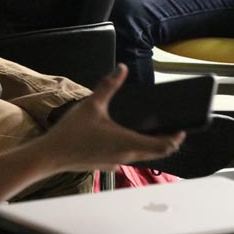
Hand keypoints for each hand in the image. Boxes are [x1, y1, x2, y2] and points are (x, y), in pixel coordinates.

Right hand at [38, 64, 184, 171]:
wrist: (51, 155)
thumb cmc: (72, 132)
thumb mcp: (91, 105)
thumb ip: (108, 86)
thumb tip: (122, 68)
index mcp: (128, 142)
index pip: (164, 145)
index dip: (177, 137)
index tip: (182, 127)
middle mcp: (127, 156)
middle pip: (157, 153)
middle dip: (166, 140)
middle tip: (170, 126)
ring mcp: (117, 163)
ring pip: (143, 156)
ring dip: (151, 144)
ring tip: (150, 128)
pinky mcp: (107, 165)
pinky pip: (128, 157)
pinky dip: (135, 147)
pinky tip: (124, 135)